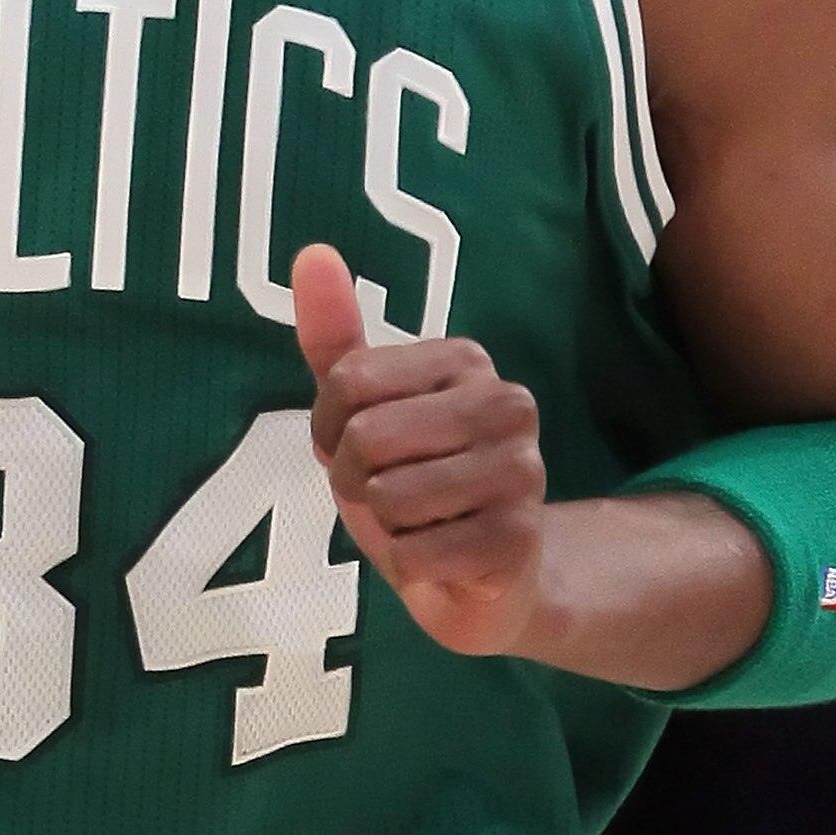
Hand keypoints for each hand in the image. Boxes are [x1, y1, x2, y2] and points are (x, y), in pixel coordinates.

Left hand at [294, 242, 548, 656]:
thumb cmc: (415, 484)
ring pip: (388, 497)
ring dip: (385, 525)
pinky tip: (443, 555)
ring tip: (419, 522)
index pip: (347, 381)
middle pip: (366, 438)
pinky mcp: (519, 537)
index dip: (328, 430)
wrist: (483, 580)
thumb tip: (312, 254)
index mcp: (465, 359)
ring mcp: (523, 470)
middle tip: (389, 494)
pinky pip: (414, 552)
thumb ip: (336, 339)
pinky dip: (410, 564)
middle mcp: (507, 403)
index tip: (357, 449)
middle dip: (354, 480)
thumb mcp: (364, 412)